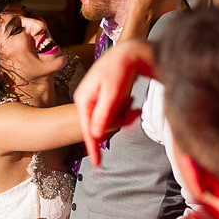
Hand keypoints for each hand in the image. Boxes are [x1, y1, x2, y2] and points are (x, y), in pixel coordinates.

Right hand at [74, 41, 155, 161]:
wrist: (130, 52)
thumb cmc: (120, 68)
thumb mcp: (113, 92)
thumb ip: (104, 114)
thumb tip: (94, 134)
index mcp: (83, 99)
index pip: (87, 129)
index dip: (93, 147)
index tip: (97, 166)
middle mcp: (87, 101)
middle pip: (100, 126)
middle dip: (118, 123)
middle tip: (134, 112)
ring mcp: (96, 101)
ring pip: (110, 121)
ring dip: (124, 116)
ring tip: (133, 103)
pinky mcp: (106, 100)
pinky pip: (114, 115)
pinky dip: (125, 112)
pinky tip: (131, 101)